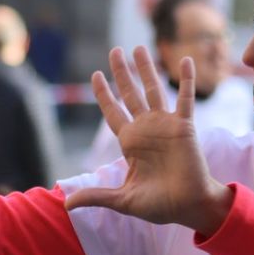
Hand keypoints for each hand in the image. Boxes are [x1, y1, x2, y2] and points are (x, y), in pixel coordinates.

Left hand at [64, 48, 233, 232]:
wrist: (189, 207)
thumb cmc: (159, 205)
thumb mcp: (121, 200)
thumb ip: (96, 196)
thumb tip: (65, 204)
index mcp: (130, 142)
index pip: (112, 112)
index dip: (104, 94)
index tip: (95, 75)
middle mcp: (145, 129)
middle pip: (129, 94)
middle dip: (121, 73)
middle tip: (114, 50)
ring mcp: (165, 125)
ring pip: (154, 90)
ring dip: (146, 69)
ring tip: (138, 47)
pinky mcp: (184, 127)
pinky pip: (185, 99)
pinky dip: (186, 80)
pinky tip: (184, 60)